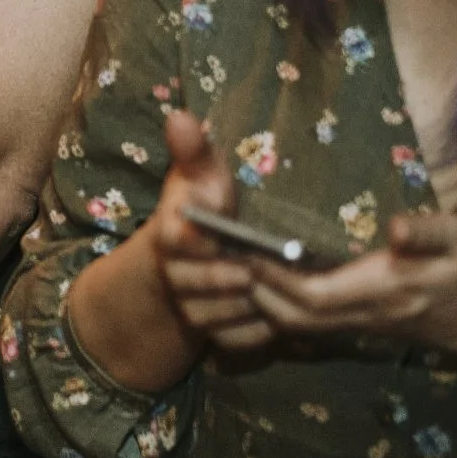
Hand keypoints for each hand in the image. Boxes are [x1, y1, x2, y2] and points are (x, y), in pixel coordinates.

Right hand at [146, 110, 276, 353]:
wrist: (200, 256)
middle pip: (202, 285)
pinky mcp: (215, 336)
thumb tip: (180, 116)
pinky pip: (240, 341)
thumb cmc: (209, 206)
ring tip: (283, 290)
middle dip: (234, 278)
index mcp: (171, 234)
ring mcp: (192, 309)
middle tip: (268, 268)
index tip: (225, 243)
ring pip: (223, 317)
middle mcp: (175, 276)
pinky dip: (264, 331)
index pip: (178, 242)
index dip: (201, 246)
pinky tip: (285, 314)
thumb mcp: (203, 177)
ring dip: (253, 306)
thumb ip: (194, 152)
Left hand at [246, 210, 456, 358]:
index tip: (243, 252)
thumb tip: (397, 227)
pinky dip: (281, 308)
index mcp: (385, 290)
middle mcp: (367, 314)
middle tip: (221, 259)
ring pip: (300, 325)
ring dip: (263, 303)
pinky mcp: (366, 323)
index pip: (314, 295)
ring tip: (232, 269)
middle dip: (254, 293)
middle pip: (295, 317)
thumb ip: (432, 233)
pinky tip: (263, 286)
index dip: (274, 279)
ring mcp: (365, 323)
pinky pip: (312, 324)